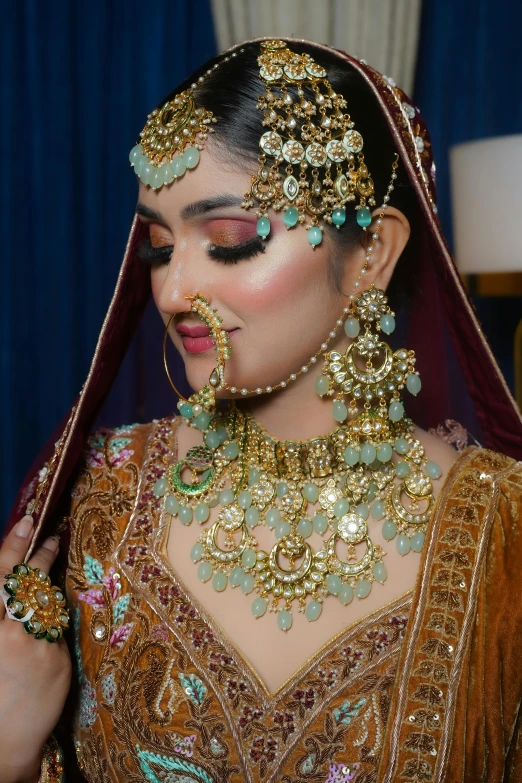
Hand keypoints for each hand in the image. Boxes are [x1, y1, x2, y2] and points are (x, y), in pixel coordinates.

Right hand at [0, 516, 71, 782]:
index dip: (12, 546)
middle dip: (39, 554)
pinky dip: (51, 629)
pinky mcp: (58, 659)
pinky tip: (44, 633)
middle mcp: (8, 632)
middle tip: (50, 532)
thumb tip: (11, 590)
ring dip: (48, 587)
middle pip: (28, 583)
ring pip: (47, 603)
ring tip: (51, 565)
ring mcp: (37, 645)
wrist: (1, 746)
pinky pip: (57, 632)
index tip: (26, 521)